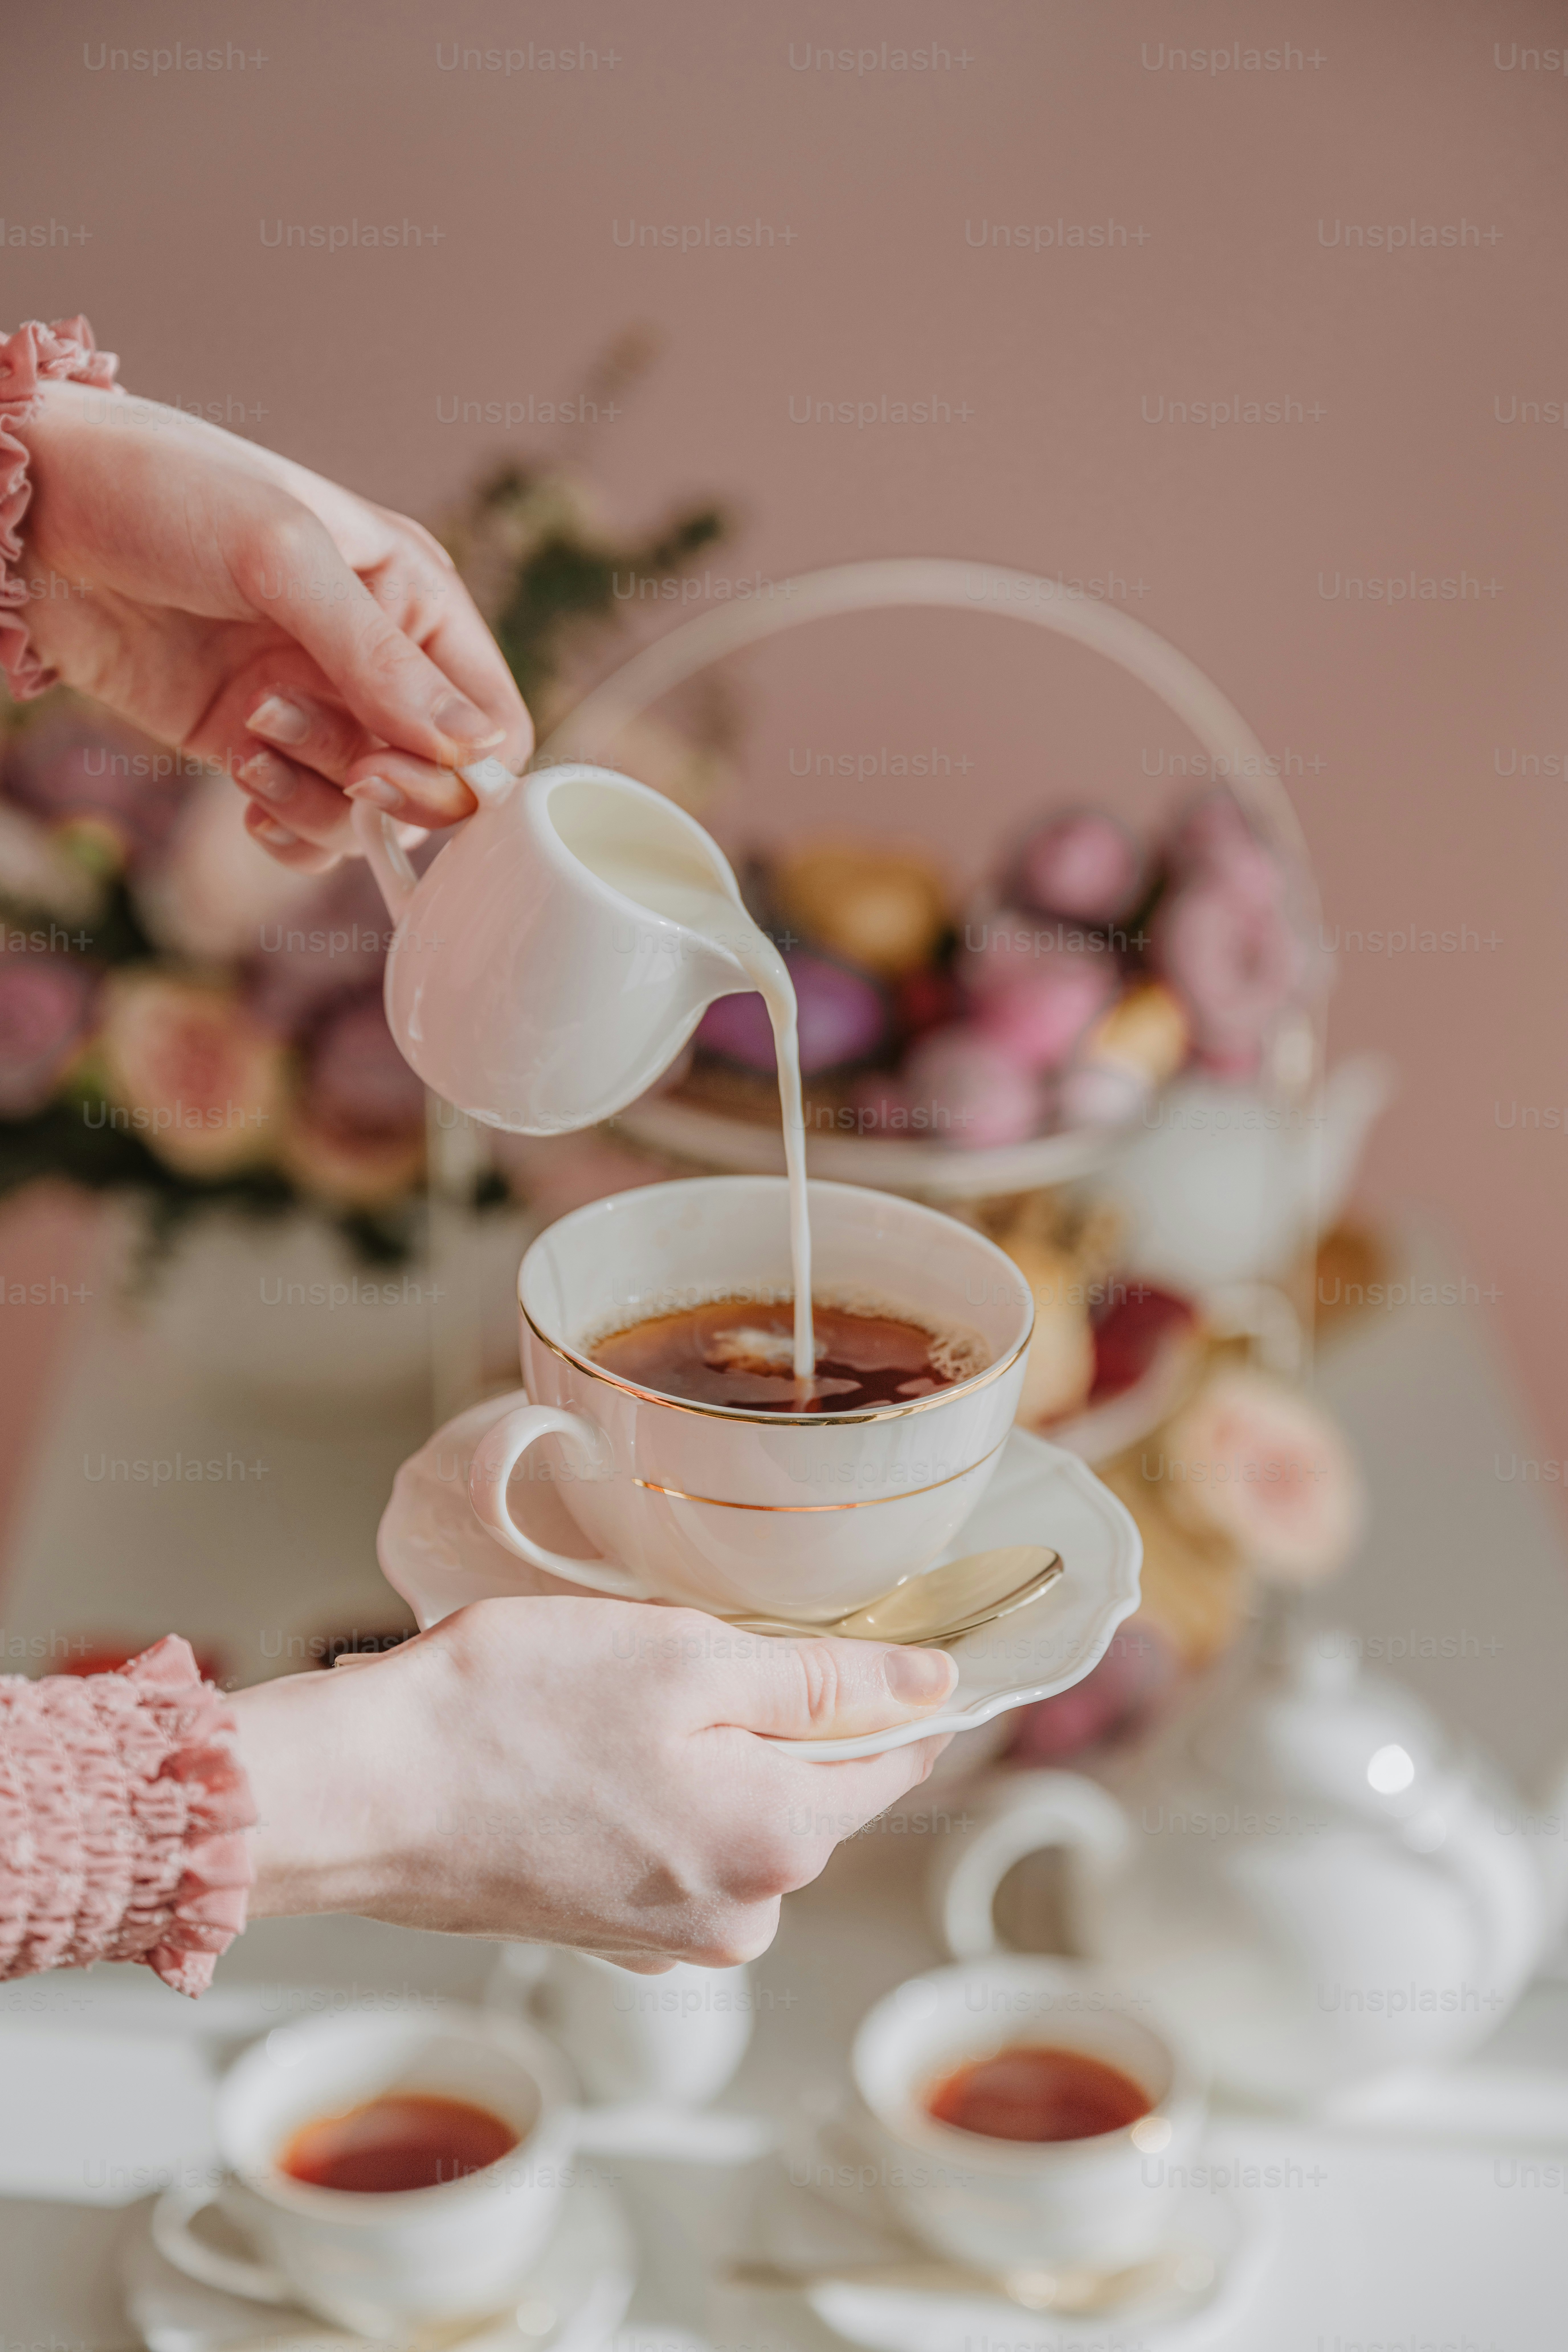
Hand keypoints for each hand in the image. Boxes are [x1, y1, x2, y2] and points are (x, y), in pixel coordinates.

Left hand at [12, 379, 531, 869]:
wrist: (33, 507)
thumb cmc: (162, 490)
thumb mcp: (282, 554)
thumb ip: (377, 656)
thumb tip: (473, 749)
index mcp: (415, 598)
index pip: (493, 722)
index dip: (462, 772)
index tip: (386, 768)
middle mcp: (377, 661)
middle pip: (436, 783)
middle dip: (381, 787)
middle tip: (325, 762)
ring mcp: (316, 707)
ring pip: (367, 813)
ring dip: (314, 794)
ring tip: (248, 735)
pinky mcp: (253, 743)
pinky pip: (307, 824)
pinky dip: (285, 827)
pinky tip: (242, 785)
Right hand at [232, 1598, 955, 1968]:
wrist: (368, 1795)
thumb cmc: (513, 1712)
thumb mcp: (689, 1658)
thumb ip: (825, 1681)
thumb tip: (935, 1686)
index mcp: (777, 1840)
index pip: (894, 1759)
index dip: (893, 1691)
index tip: (861, 1639)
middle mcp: (741, 1911)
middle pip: (810, 1788)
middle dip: (770, 1715)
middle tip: (683, 1651)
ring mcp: (671, 1933)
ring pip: (737, 1812)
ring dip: (703, 1751)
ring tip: (616, 1700)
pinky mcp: (612, 1929)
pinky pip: (675, 1844)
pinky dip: (651, 1791)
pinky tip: (587, 1752)